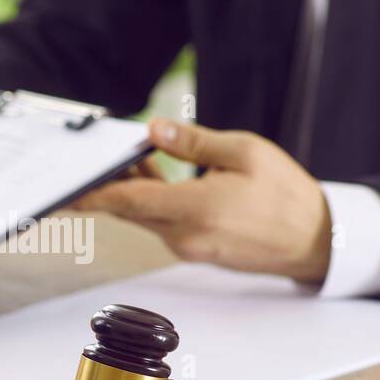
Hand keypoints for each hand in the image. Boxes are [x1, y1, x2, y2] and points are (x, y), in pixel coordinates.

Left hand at [74, 119, 332, 283]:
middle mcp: (185, 235)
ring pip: (144, 215)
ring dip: (133, 190)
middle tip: (93, 156)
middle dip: (108, 184)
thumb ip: (194, 142)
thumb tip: (154, 130)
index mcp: (197, 210)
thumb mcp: (245, 152)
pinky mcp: (194, 248)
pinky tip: (154, 175)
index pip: (130, 202)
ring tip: (131, 156)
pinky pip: (161, 222)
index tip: (66, 189)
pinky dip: (152, 201)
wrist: (314, 240)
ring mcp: (188, 246)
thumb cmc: (286, 195)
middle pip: (130, 209)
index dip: (94, 193)